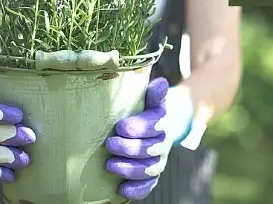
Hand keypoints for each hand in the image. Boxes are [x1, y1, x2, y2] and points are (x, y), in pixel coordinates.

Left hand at [105, 77, 196, 199]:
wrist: (157, 127)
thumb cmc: (146, 110)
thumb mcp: (150, 99)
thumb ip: (154, 93)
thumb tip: (159, 83)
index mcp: (161, 121)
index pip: (155, 125)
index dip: (139, 127)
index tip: (120, 126)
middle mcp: (162, 142)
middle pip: (151, 149)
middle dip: (130, 148)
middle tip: (109, 144)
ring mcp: (158, 160)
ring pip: (150, 169)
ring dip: (130, 169)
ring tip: (110, 165)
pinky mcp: (152, 176)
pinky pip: (148, 186)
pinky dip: (136, 190)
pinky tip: (121, 189)